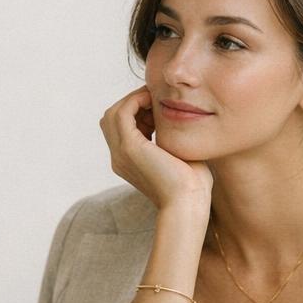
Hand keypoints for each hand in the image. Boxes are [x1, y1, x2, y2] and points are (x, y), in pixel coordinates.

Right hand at [99, 87, 213, 213]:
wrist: (188, 202)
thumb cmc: (191, 184)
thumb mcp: (177, 155)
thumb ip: (170, 137)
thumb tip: (178, 118)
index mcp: (128, 163)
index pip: (121, 128)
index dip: (137, 112)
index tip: (158, 107)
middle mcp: (119, 159)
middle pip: (111, 119)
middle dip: (131, 104)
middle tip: (155, 100)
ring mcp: (121, 154)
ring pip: (113, 114)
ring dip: (132, 100)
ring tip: (154, 99)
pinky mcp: (129, 148)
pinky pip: (122, 113)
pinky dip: (135, 101)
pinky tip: (154, 101)